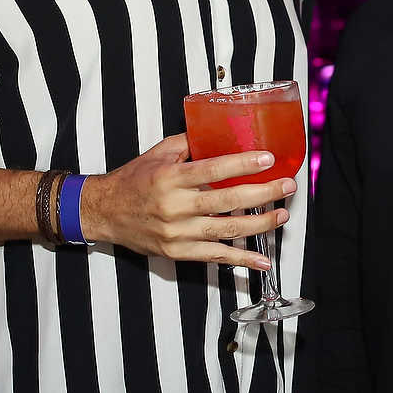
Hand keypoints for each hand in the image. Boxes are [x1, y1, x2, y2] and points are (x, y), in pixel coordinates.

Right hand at [80, 133, 295, 266]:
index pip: (214, 169)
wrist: (105, 212)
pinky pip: (215, 257)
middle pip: (228, 201)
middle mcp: (175, 206)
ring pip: (227, 230)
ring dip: (260, 224)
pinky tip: (262, 261)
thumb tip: (221, 131)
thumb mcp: (159, 153)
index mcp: (171, 177)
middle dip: (263, 193)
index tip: (268, 158)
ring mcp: (177, 232)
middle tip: (287, 186)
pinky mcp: (178, 252)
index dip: (244, 164)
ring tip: (282, 215)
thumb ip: (190, 143)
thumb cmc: (133, 181)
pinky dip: (242, 260)